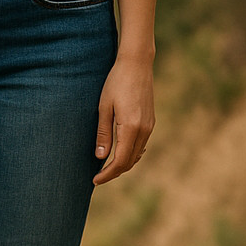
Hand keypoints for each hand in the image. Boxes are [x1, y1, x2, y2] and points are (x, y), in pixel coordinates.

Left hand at [92, 56, 154, 184]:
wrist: (137, 64)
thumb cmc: (116, 83)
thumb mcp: (104, 108)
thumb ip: (103, 133)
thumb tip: (101, 157)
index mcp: (131, 128)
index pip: (120, 161)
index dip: (107, 174)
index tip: (94, 180)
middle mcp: (144, 130)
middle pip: (130, 161)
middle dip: (114, 172)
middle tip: (97, 177)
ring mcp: (150, 126)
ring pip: (137, 155)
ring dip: (123, 164)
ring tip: (106, 169)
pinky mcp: (151, 121)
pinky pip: (141, 145)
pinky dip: (131, 154)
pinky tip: (120, 154)